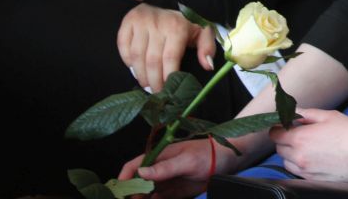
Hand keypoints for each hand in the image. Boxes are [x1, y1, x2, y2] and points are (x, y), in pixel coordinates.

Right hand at [118, 3, 216, 91]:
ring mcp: (141, 21)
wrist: (168, 2)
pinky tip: (135, 68)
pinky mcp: (128, 21)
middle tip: (155, 92)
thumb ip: (207, 48)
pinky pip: (123, 46)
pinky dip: (127, 61)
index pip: (169, 58)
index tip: (167, 90)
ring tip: (146, 84)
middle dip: (153, 81)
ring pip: (136, 56)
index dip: (167, 77)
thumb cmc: (185, 23)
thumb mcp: (202, 32)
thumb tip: (208, 65)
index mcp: (177, 27)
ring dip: (140, 75)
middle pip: (152, 60)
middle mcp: (157, 23)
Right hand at [118, 137, 236, 197]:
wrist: (229, 161)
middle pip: (136, 183)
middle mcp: (159, 169)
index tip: (118, 192)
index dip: (124, 178)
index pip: (134, 166)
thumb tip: (141, 173)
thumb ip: (165, 168)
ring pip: (145, 194)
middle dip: (130, 194)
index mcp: (159, 156)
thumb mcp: (186, 160)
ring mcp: (165, 182)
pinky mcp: (173, 193)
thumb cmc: (208, 154)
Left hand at [270, 109, 347, 182]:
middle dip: (285, 140)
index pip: (275, 134)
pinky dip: (300, 164)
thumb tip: (294, 112)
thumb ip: (307, 114)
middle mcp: (299, 157)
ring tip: (307, 147)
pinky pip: (297, 172)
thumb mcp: (329, 116)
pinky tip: (314, 158)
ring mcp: (305, 171)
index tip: (285, 125)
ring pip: (287, 162)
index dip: (278, 128)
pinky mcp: (313, 180)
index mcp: (300, 138)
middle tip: (298, 134)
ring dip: (291, 154)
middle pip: (279, 148)